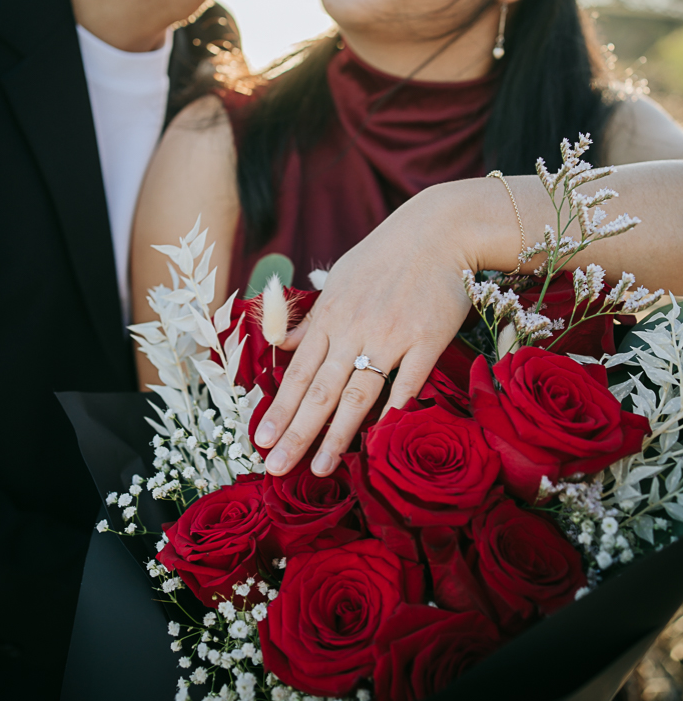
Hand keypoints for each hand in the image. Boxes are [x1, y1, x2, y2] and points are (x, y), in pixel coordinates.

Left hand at [253, 185, 474, 477]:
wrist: (438, 231)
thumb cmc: (385, 255)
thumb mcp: (339, 279)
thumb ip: (311, 317)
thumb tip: (280, 343)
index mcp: (330, 316)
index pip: (297, 373)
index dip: (278, 410)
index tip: (261, 442)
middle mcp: (354, 330)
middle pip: (320, 392)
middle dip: (296, 434)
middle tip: (276, 468)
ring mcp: (391, 337)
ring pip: (358, 396)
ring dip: (337, 436)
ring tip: (321, 468)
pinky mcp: (426, 340)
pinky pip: (406, 383)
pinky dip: (392, 411)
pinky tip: (379, 440)